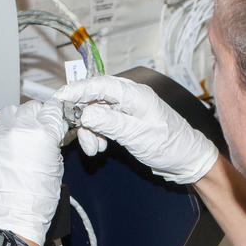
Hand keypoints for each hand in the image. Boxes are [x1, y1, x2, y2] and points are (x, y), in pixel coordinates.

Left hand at [0, 101, 65, 245]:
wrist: (13, 217)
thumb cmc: (36, 200)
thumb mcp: (56, 167)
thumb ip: (54, 142)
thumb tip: (54, 131)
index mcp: (41, 134)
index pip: (51, 109)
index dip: (55, 115)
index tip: (56, 120)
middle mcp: (18, 130)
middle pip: (30, 108)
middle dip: (37, 117)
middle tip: (40, 130)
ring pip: (10, 112)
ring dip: (18, 120)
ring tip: (23, 136)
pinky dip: (3, 132)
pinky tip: (9, 145)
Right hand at [53, 75, 218, 184]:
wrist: (187, 161)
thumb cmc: (170, 146)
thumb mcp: (137, 135)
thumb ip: (110, 122)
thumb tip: (85, 112)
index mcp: (135, 94)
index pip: (99, 84)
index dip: (76, 90)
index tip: (59, 99)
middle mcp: (130, 98)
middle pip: (94, 98)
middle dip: (83, 118)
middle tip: (82, 138)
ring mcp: (127, 110)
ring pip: (96, 113)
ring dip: (90, 130)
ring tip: (95, 149)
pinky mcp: (126, 122)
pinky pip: (103, 122)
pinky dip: (97, 134)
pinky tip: (100, 147)